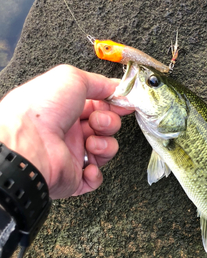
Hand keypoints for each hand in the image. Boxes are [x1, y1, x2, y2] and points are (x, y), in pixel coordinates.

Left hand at [0, 65, 132, 198]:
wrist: (28, 143)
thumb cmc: (44, 107)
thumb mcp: (72, 78)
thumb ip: (98, 82)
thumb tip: (117, 87)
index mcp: (65, 107)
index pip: (98, 105)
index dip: (114, 104)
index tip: (127, 103)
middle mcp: (68, 130)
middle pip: (104, 126)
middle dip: (109, 122)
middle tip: (98, 121)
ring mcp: (71, 154)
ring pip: (104, 150)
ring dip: (105, 145)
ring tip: (91, 143)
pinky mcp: (73, 177)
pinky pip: (94, 178)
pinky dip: (96, 173)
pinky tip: (88, 165)